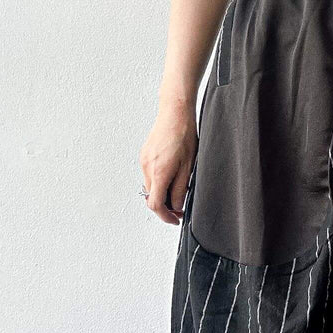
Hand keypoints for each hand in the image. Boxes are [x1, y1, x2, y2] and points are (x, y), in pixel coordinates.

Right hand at [139, 99, 195, 225]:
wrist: (175, 113)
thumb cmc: (184, 136)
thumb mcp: (188, 167)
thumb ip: (180, 189)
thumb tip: (177, 206)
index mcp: (159, 172)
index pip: (155, 205)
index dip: (165, 216)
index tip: (175, 220)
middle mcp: (147, 168)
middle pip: (151, 197)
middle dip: (165, 207)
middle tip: (179, 209)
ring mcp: (143, 161)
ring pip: (150, 187)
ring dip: (162, 194)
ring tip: (178, 191)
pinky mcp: (144, 155)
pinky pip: (149, 176)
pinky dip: (159, 182)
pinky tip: (171, 177)